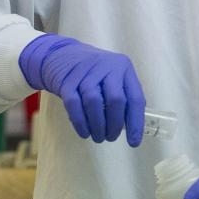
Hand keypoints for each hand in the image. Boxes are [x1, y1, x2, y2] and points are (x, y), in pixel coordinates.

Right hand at [19, 34, 145, 144]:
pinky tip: (85, 133)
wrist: (62, 56)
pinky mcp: (67, 81)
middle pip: (115, 100)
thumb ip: (125, 97)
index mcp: (123, 67)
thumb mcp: (114, 77)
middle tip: (111, 138)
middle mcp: (107, 66)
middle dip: (114, 125)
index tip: (133, 142)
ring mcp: (85, 72)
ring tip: (98, 137)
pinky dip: (80, 123)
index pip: (134, 98)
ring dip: (97, 126)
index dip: (136, 122)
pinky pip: (74, 105)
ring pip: (94, 102)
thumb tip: (132, 128)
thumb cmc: (95, 73)